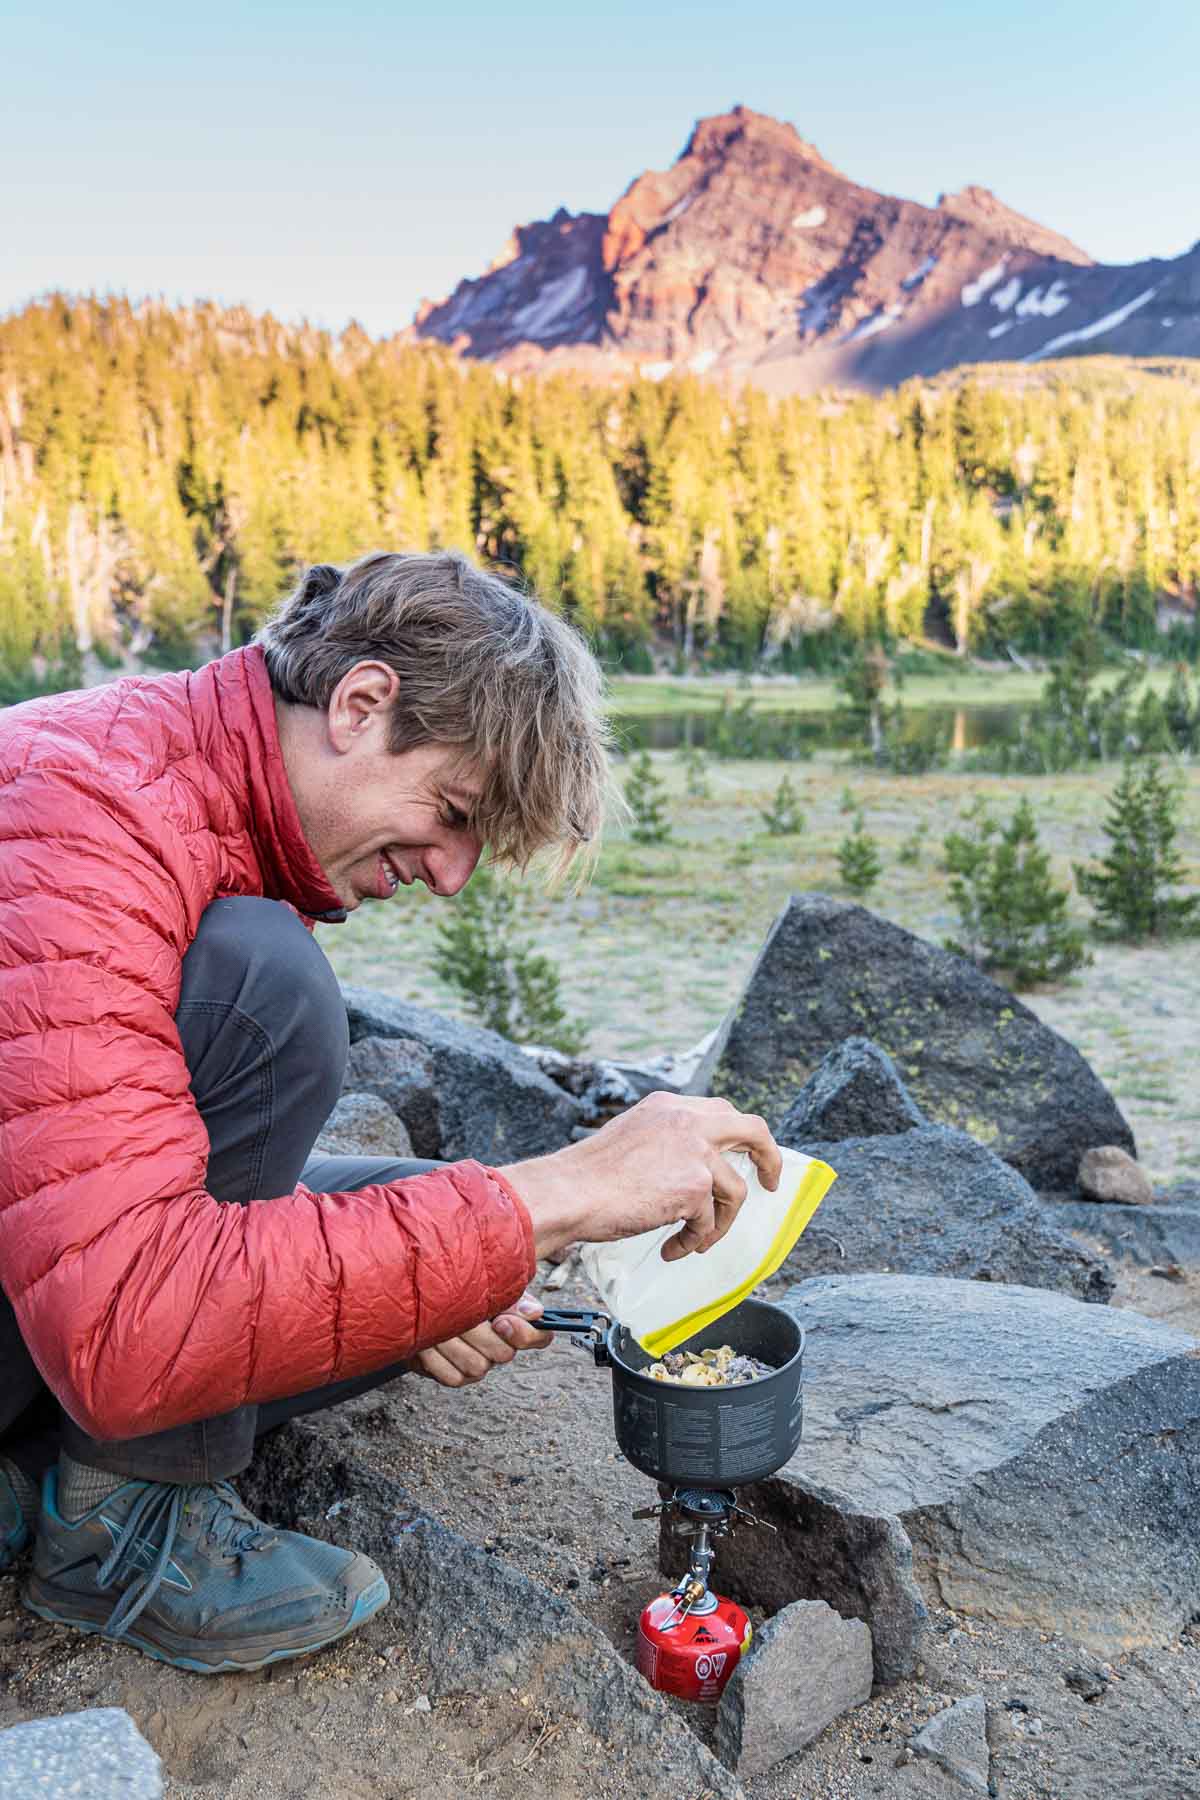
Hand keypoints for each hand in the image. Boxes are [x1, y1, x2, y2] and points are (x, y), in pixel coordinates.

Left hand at [409, 1290, 551, 1387]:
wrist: (422, 1300)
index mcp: (514, 1322)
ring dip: (453, 1342)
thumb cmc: (458, 1290)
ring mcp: (479, 1364)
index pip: (540, 1336)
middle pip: (504, 1353)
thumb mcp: (487, 1286)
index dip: (524, 1333)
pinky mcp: (456, 1377)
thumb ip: (512, 1298)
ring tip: (439, 1323)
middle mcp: (500, 1347)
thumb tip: (535, 1312)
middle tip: (460, 1315)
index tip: (501, 1321)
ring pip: (477, 1366)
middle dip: (479, 1333)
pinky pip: (453, 1376)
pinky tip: (429, 1342)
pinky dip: (437, 1359)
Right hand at [498, 1091, 779, 1263]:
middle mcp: (687, 1120)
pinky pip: (708, 1222)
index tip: (744, 1157)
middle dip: (768, 1158)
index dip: (738, 1136)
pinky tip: (672, 1250)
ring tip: (694, 1241)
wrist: (571, 1192)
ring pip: (734, 1190)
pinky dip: (694, 1240)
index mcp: (668, 1107)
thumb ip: (664, 1143)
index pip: (720, 1112)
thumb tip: (690, 1170)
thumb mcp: (632, 1139)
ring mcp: (695, 1151)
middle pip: (752, 1130)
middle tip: (769, 1184)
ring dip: (719, 1222)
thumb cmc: (588, 1176)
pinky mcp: (694, 1185)